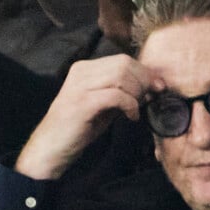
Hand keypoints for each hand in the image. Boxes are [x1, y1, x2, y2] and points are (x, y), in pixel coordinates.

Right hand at [15, 54, 163, 179]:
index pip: (122, 60)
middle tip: (150, 99)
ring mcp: (80, 86)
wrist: (50, 149)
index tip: (158, 87)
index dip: (144, 72)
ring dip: (137, 93)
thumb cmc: (78, 129)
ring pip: (121, 76)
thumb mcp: (103, 106)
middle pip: (124, 64)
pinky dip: (130, 105)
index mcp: (85, 68)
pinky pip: (116, 95)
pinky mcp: (82, 103)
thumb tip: (150, 87)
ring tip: (136, 109)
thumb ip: (121, 93)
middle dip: (144, 81)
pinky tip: (131, 117)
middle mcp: (81, 72)